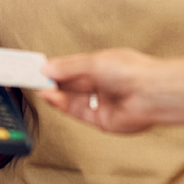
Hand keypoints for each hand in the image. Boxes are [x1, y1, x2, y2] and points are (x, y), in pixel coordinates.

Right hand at [39, 49, 167, 133]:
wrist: (151, 93)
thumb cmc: (133, 72)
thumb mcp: (94, 62)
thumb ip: (68, 67)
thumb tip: (48, 67)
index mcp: (104, 67)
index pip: (75, 69)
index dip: (57, 69)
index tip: (39, 68)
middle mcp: (103, 86)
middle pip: (72, 85)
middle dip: (53, 82)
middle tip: (32, 78)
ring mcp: (102, 103)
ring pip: (72, 100)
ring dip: (54, 94)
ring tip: (38, 87)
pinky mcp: (102, 121)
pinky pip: (77, 112)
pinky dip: (62, 105)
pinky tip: (50, 96)